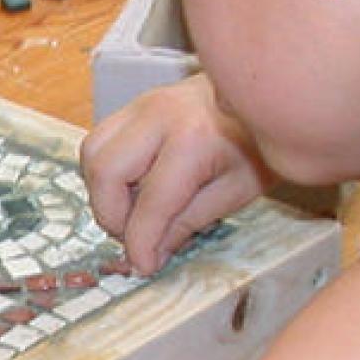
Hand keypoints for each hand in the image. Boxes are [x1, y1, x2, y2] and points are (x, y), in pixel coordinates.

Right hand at [80, 74, 273, 274]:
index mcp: (193, 140)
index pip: (150, 202)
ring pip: (92, 153)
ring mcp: (141, 105)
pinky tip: (131, 187)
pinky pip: (100, 141)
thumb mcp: (236, 191)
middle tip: (135, 236)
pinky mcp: (134, 105)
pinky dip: (106, 172)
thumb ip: (189, 222)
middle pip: (105, 172)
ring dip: (103, 192)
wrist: (267, 94)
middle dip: (112, 215)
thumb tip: (151, 253)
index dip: (141, 243)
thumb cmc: (257, 142)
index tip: (143, 265)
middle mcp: (158, 116)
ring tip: (131, 211)